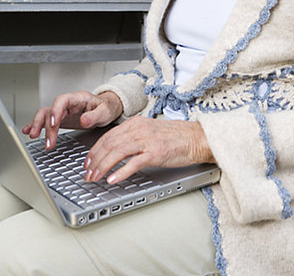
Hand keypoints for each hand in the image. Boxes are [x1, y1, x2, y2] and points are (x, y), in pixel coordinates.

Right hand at [22, 90, 122, 149]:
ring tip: (34, 136)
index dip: (55, 111)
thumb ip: (95, 116)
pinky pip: (46, 120)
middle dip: (45, 124)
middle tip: (47, 141)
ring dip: (38, 125)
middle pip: (51, 109)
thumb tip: (84, 120)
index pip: (62, 100)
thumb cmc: (106, 107)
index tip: (53, 124)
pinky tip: (29, 131)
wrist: (107, 108)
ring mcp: (63, 111)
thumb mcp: (106, 111)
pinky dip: (37, 125)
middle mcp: (68, 103)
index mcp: (78, 98)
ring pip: (45, 115)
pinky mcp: (61, 119)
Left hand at [83, 116, 214, 183]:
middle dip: (94, 160)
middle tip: (87, 173)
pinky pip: (133, 163)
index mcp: (136, 123)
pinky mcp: (156, 153)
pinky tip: (112, 179)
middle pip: (109, 144)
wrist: (197, 138)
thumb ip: (133, 137)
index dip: (94, 150)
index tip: (87, 162)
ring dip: (103, 167)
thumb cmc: (176, 137)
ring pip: (117, 152)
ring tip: (95, 178)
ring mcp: (147, 140)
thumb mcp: (150, 131)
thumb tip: (115, 150)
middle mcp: (139, 129)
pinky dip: (120, 172)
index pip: (108, 136)